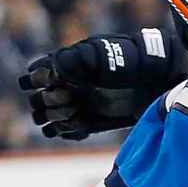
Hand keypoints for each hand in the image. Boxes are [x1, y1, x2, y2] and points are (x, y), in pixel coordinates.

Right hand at [19, 28, 180, 140]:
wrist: (155, 81)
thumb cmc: (127, 62)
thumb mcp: (98, 55)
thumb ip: (71, 60)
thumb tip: (51, 74)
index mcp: (64, 65)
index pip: (32, 78)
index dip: (40, 83)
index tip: (57, 82)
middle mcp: (66, 85)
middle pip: (38, 101)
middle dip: (50, 103)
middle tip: (71, 101)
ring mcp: (77, 104)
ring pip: (50, 118)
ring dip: (58, 119)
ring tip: (77, 114)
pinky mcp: (89, 121)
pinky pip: (67, 131)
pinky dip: (71, 131)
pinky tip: (84, 126)